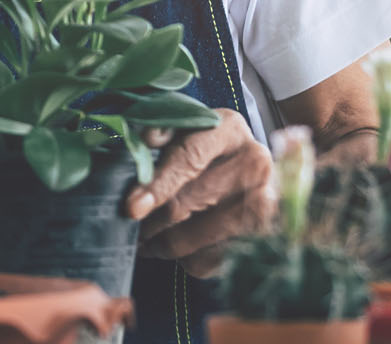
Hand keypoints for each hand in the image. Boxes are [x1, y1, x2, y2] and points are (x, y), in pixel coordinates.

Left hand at [124, 108, 273, 277]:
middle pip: (184, 205)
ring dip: (157, 244)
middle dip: (146, 221)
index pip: (188, 159)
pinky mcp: (260, 239)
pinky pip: (204, 261)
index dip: (157, 185)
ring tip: (145, 238)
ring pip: (188, 239)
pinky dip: (181, 258)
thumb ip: (162, 129)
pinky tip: (177, 245)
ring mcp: (263, 205)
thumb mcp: (185, 128)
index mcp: (229, 130)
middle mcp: (254, 166)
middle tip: (126, 226)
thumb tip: (148, 139)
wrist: (247, 172)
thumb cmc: (204, 149)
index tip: (132, 208)